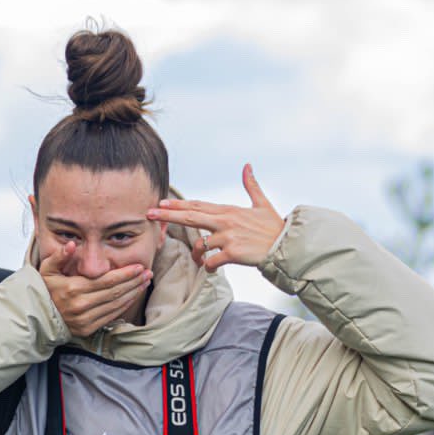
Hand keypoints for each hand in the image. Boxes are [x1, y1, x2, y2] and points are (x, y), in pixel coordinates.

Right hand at [38, 243, 152, 336]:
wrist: (38, 317)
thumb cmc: (45, 290)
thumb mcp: (47, 270)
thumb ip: (59, 256)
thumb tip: (70, 244)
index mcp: (73, 289)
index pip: (107, 280)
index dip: (125, 274)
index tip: (139, 266)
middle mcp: (81, 305)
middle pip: (115, 292)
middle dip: (134, 282)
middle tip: (147, 273)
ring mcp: (86, 319)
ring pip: (116, 305)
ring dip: (133, 293)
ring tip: (144, 283)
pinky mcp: (88, 329)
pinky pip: (111, 316)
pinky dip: (124, 306)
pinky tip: (132, 297)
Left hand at [146, 164, 282, 272]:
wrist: (285, 246)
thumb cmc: (273, 227)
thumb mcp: (262, 204)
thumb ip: (251, 185)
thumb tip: (247, 166)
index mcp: (228, 211)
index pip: (197, 206)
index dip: (177, 204)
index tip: (160, 203)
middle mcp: (225, 221)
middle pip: (190, 216)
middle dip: (167, 215)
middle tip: (148, 214)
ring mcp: (228, 237)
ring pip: (200, 245)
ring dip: (197, 255)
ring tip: (200, 260)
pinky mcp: (232, 253)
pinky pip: (211, 262)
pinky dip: (208, 267)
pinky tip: (211, 268)